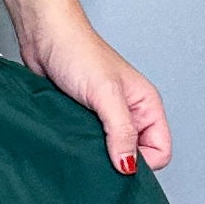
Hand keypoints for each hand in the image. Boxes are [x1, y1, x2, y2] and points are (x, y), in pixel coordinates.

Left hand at [18, 9, 171, 175]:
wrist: (44, 36)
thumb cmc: (78, 52)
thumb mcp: (106, 94)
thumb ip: (121, 131)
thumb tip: (129, 167)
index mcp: (146, 106)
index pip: (160, 151)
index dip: (143, 163)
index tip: (118, 162)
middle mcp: (129, 114)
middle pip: (135, 156)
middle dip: (118, 163)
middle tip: (97, 157)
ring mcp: (104, 118)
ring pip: (109, 154)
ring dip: (96, 156)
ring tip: (80, 145)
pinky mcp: (82, 120)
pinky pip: (87, 146)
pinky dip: (80, 149)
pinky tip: (69, 142)